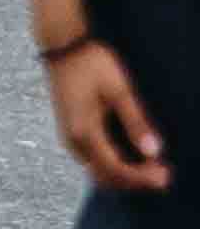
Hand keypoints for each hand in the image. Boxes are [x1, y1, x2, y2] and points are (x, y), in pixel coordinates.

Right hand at [62, 30, 171, 193]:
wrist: (62, 47)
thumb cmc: (92, 65)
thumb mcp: (119, 90)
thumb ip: (136, 122)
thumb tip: (154, 152)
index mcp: (85, 132)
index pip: (116, 168)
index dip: (142, 177)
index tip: (166, 174)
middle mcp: (73, 141)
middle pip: (105, 176)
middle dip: (135, 181)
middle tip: (164, 174)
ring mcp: (69, 137)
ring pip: (97, 171)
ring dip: (124, 175)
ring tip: (152, 168)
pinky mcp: (71, 132)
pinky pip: (92, 160)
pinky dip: (113, 166)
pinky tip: (132, 157)